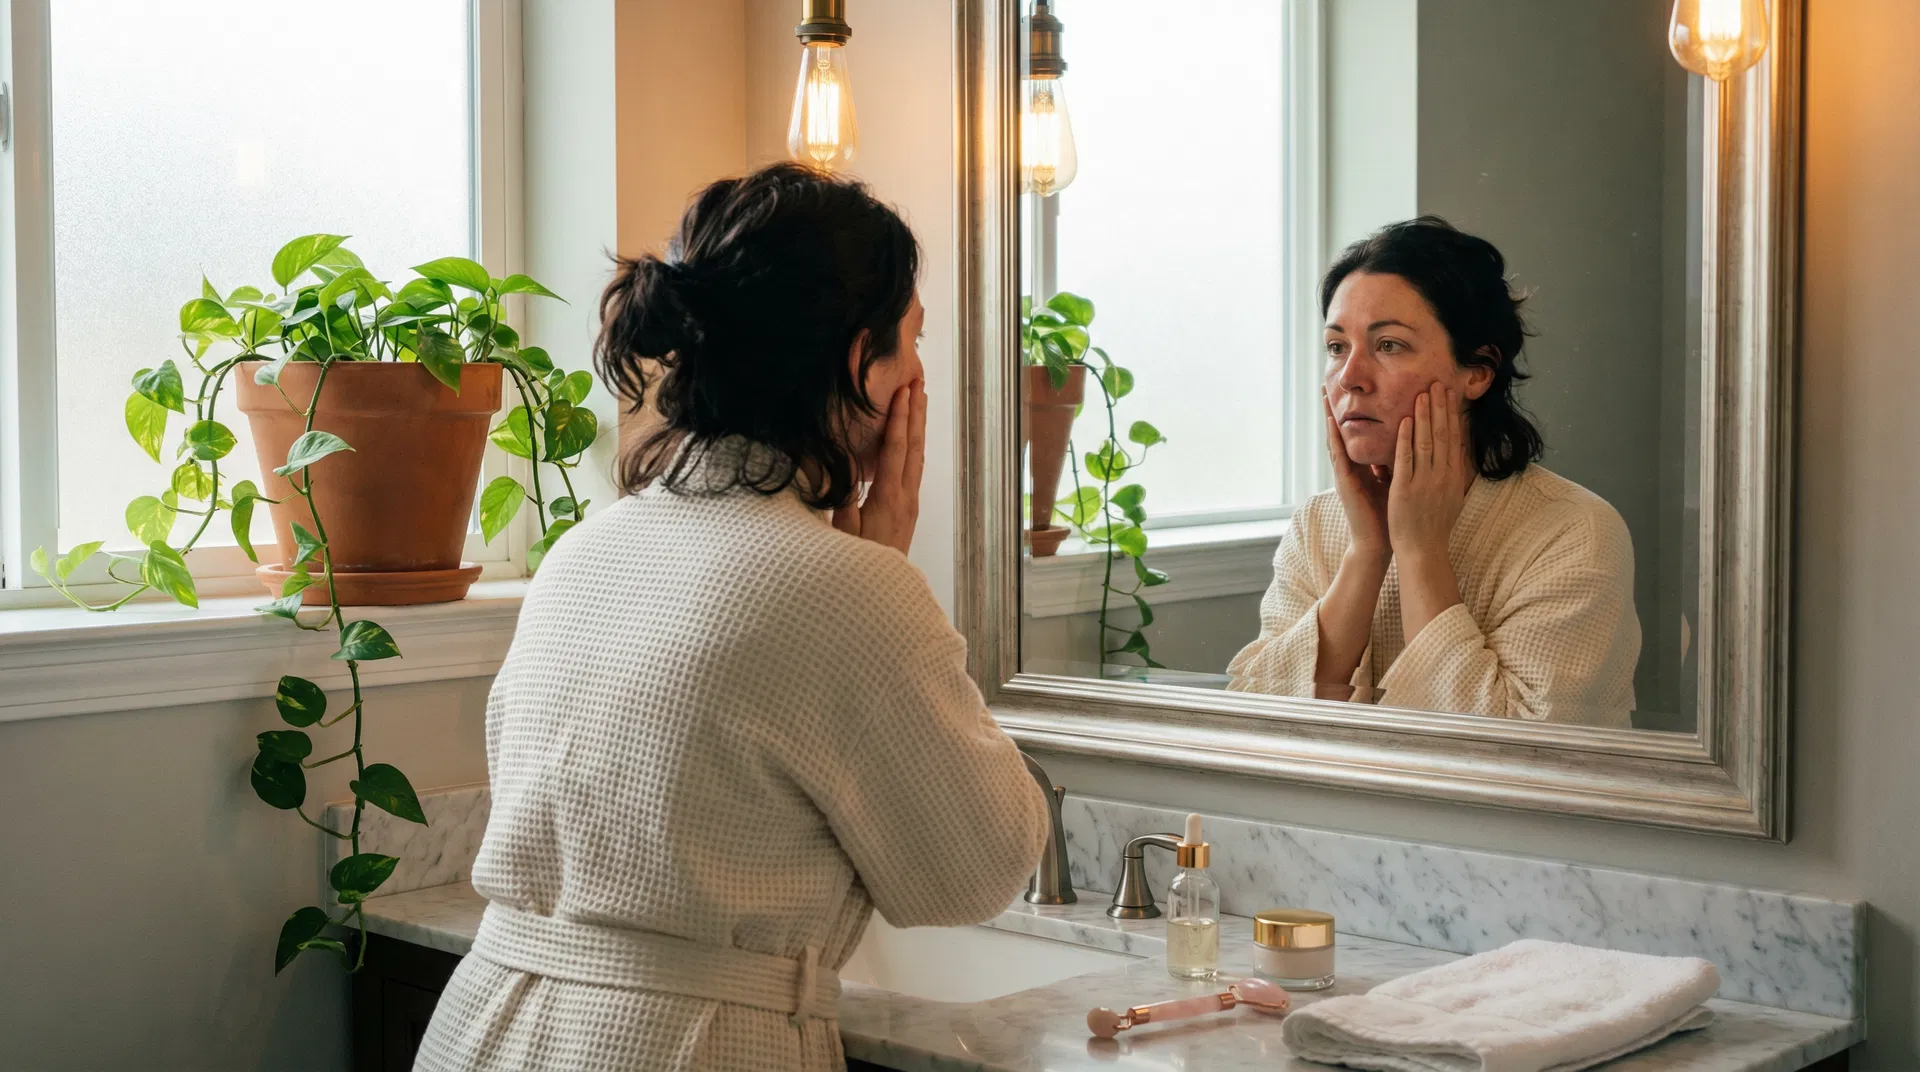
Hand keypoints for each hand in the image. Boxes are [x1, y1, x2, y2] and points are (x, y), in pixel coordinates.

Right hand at [832, 380, 925, 554]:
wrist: (878, 595)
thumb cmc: (855, 560)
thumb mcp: (842, 528)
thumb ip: (845, 493)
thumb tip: (845, 461)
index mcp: (888, 496)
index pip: (896, 449)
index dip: (899, 418)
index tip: (904, 392)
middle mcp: (906, 496)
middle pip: (914, 446)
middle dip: (916, 413)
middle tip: (919, 383)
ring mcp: (911, 503)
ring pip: (918, 457)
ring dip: (918, 427)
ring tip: (920, 401)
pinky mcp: (909, 510)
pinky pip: (914, 470)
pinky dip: (913, 446)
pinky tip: (912, 439)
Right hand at [1324, 391, 1390, 559]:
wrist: (1379, 543)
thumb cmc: (1388, 516)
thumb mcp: (1393, 482)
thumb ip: (1392, 464)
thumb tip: (1404, 445)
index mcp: (1363, 468)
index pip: (1357, 435)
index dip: (1352, 415)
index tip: (1351, 392)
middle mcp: (1351, 468)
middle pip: (1342, 433)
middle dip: (1334, 410)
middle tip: (1327, 384)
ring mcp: (1345, 475)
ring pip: (1336, 439)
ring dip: (1329, 417)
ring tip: (1323, 396)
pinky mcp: (1345, 483)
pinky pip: (1338, 456)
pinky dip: (1334, 438)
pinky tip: (1330, 422)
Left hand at [1386, 387, 1470, 565]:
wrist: (1423, 550)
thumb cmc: (1435, 524)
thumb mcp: (1452, 495)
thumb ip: (1455, 471)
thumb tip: (1459, 449)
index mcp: (1454, 476)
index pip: (1455, 438)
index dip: (1453, 414)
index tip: (1451, 394)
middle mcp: (1443, 476)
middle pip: (1443, 434)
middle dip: (1440, 407)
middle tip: (1438, 383)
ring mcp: (1425, 482)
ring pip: (1426, 442)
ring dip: (1425, 416)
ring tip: (1423, 393)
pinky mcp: (1405, 490)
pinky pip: (1406, 459)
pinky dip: (1406, 439)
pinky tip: (1406, 420)